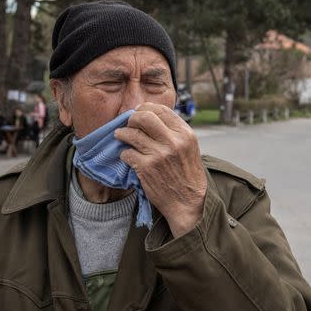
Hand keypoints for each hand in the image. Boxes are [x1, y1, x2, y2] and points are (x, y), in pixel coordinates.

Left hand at [115, 103, 206, 237]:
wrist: (188, 202)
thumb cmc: (187, 174)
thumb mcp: (189, 147)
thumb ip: (174, 131)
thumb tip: (152, 115)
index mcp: (185, 134)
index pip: (161, 110)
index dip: (146, 108)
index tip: (139, 113)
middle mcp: (173, 141)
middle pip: (144, 117)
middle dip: (132, 118)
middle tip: (128, 124)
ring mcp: (159, 154)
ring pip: (131, 134)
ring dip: (122, 134)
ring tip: (121, 136)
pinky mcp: (146, 168)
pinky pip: (127, 153)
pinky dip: (124, 154)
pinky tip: (128, 156)